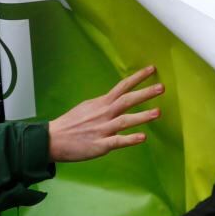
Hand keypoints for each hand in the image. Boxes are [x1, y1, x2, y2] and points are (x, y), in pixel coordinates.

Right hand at [47, 66, 162, 161]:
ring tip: (158, 112)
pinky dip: (129, 139)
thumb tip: (115, 101)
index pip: (122, 87)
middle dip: (145, 93)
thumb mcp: (86, 108)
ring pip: (125, 120)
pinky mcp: (99, 145)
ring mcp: (102, 129)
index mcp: (100, 103)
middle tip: (162, 88)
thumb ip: (102, 105)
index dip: (137, 78)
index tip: (152, 70)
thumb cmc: (69, 124)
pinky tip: (142, 138)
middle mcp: (103, 114)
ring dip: (142, 116)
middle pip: (127, 100)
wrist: (53, 139)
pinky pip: (117, 141)